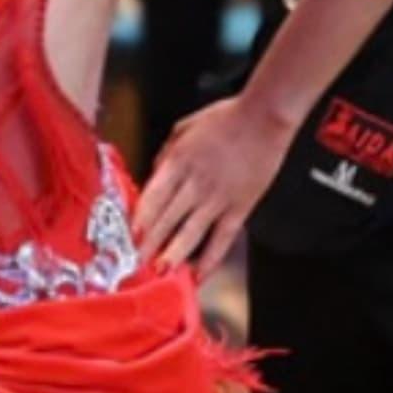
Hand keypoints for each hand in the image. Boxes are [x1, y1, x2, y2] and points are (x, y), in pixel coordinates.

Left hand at [134, 94, 293, 279]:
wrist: (264, 117)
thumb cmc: (225, 118)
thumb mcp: (184, 128)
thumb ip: (166, 154)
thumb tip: (154, 174)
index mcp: (177, 162)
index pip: (152, 197)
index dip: (139, 220)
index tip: (128, 237)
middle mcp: (194, 183)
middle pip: (167, 219)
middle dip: (149, 244)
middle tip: (136, 265)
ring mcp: (217, 198)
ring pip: (191, 232)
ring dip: (174, 255)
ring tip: (161, 273)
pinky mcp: (239, 207)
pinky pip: (223, 238)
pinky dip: (212, 258)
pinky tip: (201, 274)